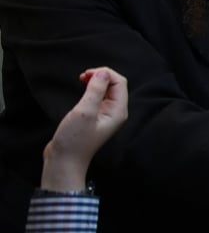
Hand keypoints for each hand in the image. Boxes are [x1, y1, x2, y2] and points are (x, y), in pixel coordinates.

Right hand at [41, 67, 128, 191]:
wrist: (64, 160)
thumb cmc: (74, 139)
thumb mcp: (85, 111)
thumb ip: (96, 90)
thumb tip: (104, 72)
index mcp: (118, 111)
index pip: (120, 82)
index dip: (105, 73)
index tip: (87, 74)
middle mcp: (116, 112)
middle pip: (115, 85)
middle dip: (101, 76)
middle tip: (83, 76)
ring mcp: (106, 115)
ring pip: (107, 90)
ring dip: (96, 82)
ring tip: (82, 80)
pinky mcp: (96, 117)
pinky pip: (99, 98)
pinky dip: (92, 90)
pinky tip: (82, 89)